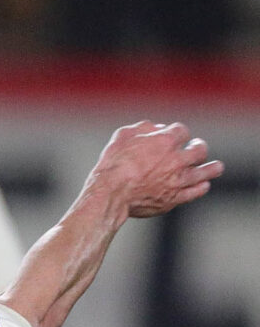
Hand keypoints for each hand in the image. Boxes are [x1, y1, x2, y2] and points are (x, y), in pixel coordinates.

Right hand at [92, 121, 222, 218]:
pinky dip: (201, 187)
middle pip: (199, 150)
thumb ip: (143, 128)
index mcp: (166, 141)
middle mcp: (177, 159)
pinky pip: (195, 192)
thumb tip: (156, 128)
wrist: (110, 194)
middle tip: (197, 148)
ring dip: (212, 168)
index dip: (176, 133)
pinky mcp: (174, 198)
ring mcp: (178, 180)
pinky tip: (203, 185)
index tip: (172, 137)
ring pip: (205, 172)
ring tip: (216, 167)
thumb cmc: (112, 165)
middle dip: (198, 147)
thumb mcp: (122, 136)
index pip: (182, 131)